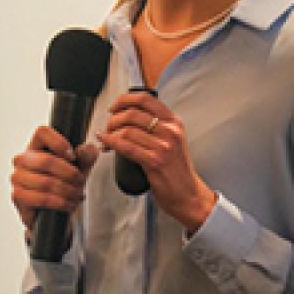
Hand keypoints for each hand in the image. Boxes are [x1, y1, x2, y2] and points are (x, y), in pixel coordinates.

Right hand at [10, 125, 99, 230]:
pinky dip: (60, 203)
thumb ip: (84, 158)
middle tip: (81, 182)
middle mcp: (22, 159)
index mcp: (35, 146)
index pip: (42, 132)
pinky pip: (41, 198)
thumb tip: (89, 148)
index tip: (73, 156)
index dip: (59, 142)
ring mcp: (17, 177)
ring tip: (78, 195)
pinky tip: (69, 205)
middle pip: (46, 161)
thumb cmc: (63, 185)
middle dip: (69, 174)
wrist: (52, 213)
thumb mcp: (78, 169)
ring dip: (68, 191)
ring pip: (46, 182)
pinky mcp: (17, 195)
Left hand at [96, 91, 215, 232]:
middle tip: (108, 127)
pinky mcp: (155, 161)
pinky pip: (126, 146)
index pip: (145, 99)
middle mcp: (170, 131)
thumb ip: (156, 125)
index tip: (114, 107)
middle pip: (132, 113)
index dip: (124, 100)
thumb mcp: (172, 140)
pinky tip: (105, 143)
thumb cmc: (176, 169)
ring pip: (126, 130)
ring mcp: (163, 146)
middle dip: (113, 119)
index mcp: (174, 122)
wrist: (188, 195)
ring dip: (110, 133)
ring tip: (107, 139)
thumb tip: (126, 115)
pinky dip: (111, 142)